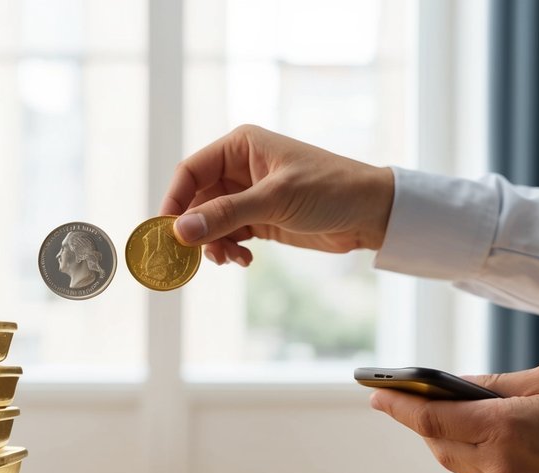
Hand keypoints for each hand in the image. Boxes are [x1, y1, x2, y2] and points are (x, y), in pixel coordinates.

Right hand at [160, 124, 394, 266]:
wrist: (372, 213)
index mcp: (241, 146)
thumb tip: (180, 231)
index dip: (174, 201)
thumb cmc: (330, 190)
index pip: (191, 171)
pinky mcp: (260, 219)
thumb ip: (226, 214)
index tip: (166, 232)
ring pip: (210, 222)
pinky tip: (244, 260)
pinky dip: (230, 250)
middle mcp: (240, 168)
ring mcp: (249, 195)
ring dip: (213, 244)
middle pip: (196, 201)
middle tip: (192, 257)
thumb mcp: (275, 200)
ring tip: (229, 259)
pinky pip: (229, 235)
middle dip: (195, 230)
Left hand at [368, 364, 538, 472]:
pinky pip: (470, 468)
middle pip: (433, 440)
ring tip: (426, 409)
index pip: (430, 418)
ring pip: (449, 457)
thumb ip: (496, 383)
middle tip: (397, 396)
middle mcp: (495, 462)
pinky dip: (458, 447)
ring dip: (434, 434)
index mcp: (502, 429)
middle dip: (413, 417)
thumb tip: (456, 386)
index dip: (397, 404)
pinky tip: (461, 430)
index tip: (375, 392)